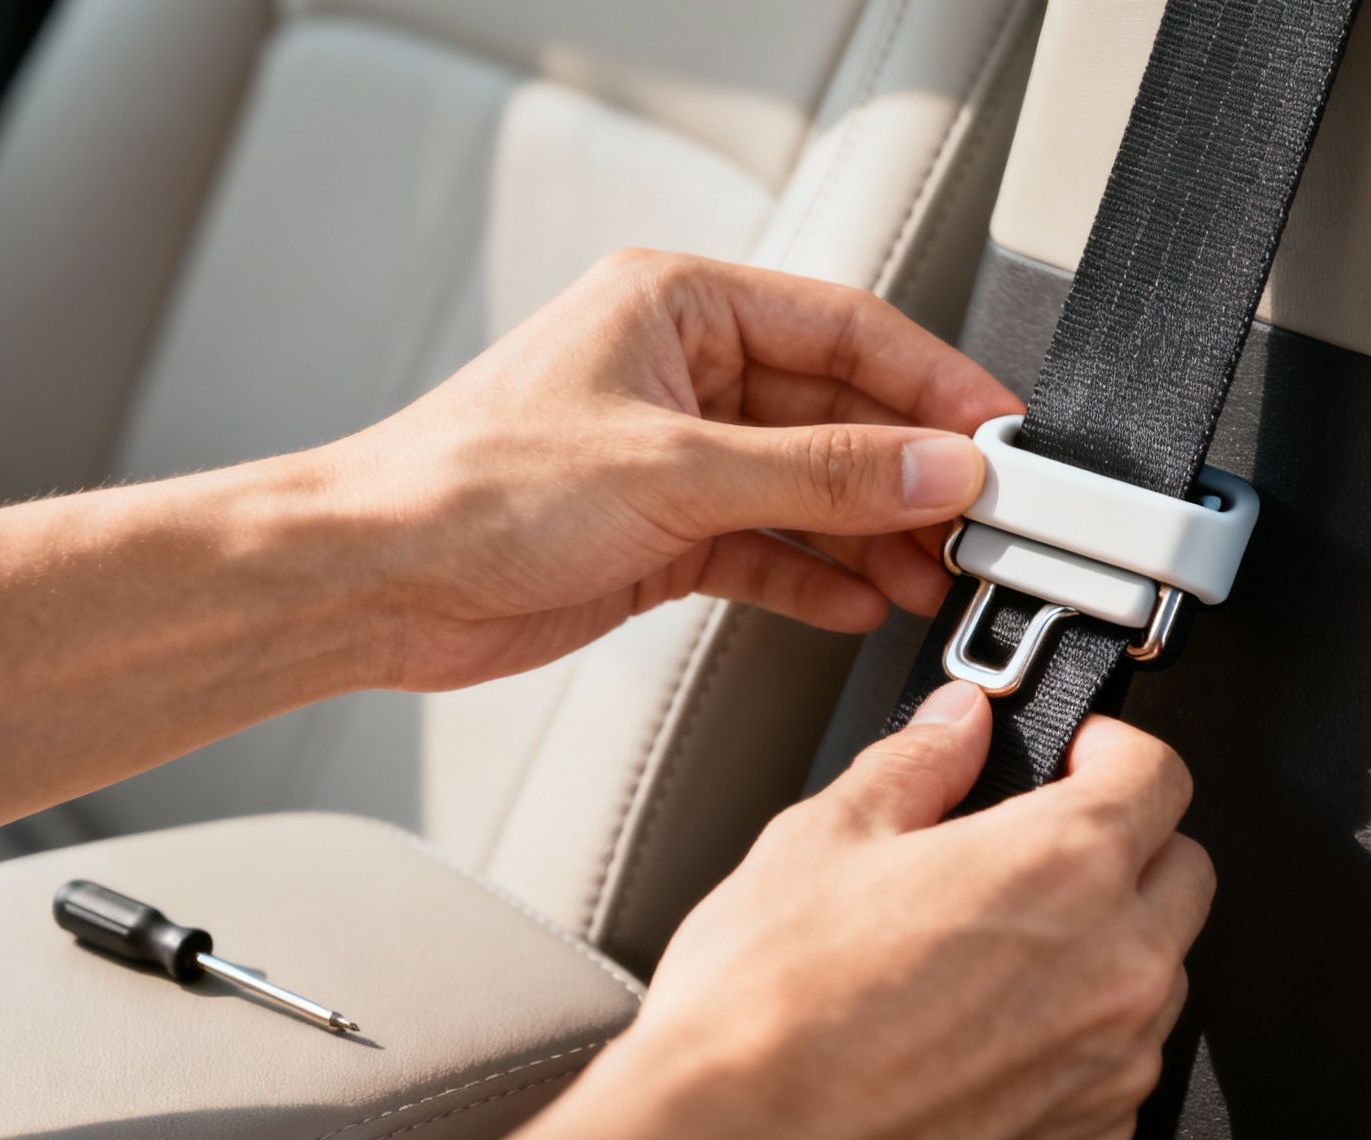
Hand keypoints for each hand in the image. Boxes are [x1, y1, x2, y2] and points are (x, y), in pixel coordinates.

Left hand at [321, 249, 1022, 690]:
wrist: (372, 582)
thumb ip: (820, 473)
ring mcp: (675, 456)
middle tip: (977, 520)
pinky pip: (767, 547)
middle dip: (906, 473)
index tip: (998, 433)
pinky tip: (860, 601)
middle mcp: (681, 374)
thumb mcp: (674, 471)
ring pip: (808, 488)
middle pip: (835, 414)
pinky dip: (814, 577)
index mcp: (678, 306)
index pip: (844, 329)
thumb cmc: (467, 487)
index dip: (932, 383)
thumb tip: (932, 467)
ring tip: (932, 576)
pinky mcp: (662, 531)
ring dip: (870, 535)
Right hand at [509, 681, 1216, 1139]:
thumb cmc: (766, 1010)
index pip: (1159, 773)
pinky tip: (988, 1031)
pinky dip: (1079, 1040)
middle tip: (1039, 842)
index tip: (1073, 756)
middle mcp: (1113, 968)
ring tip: (999, 947)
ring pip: (1160, 974)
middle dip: (1127, 844)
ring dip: (1109, 945)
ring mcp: (1109, 1066)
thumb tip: (957, 723)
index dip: (1112, 749)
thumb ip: (918, 763)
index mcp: (1063, 865)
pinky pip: (1119, 1066)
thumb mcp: (825, 839)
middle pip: (1183, 872)